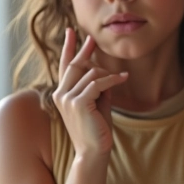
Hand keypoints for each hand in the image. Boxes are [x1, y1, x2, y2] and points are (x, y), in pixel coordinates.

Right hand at [52, 29, 127, 157]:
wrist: (94, 152)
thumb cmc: (97, 128)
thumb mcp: (98, 102)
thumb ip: (97, 86)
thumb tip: (103, 70)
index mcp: (62, 94)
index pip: (64, 66)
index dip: (68, 48)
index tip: (70, 32)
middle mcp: (60, 94)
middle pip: (75, 65)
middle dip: (85, 50)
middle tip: (93, 39)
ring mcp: (66, 98)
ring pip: (91, 73)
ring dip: (107, 75)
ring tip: (119, 79)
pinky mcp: (77, 102)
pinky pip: (98, 83)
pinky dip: (113, 80)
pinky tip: (123, 79)